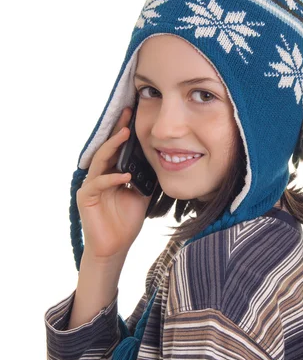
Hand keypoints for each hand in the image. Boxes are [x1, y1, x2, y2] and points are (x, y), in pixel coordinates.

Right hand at [76, 108, 150, 261]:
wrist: (116, 246)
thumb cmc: (127, 219)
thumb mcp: (142, 193)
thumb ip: (145, 176)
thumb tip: (160, 159)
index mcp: (112, 172)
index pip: (118, 147)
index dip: (124, 130)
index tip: (134, 113)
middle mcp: (99, 174)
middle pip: (107, 147)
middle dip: (117, 130)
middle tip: (127, 114)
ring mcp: (91, 185)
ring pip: (100, 160)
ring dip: (113, 147)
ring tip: (125, 135)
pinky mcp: (86, 198)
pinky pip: (99, 184)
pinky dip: (113, 179)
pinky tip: (125, 176)